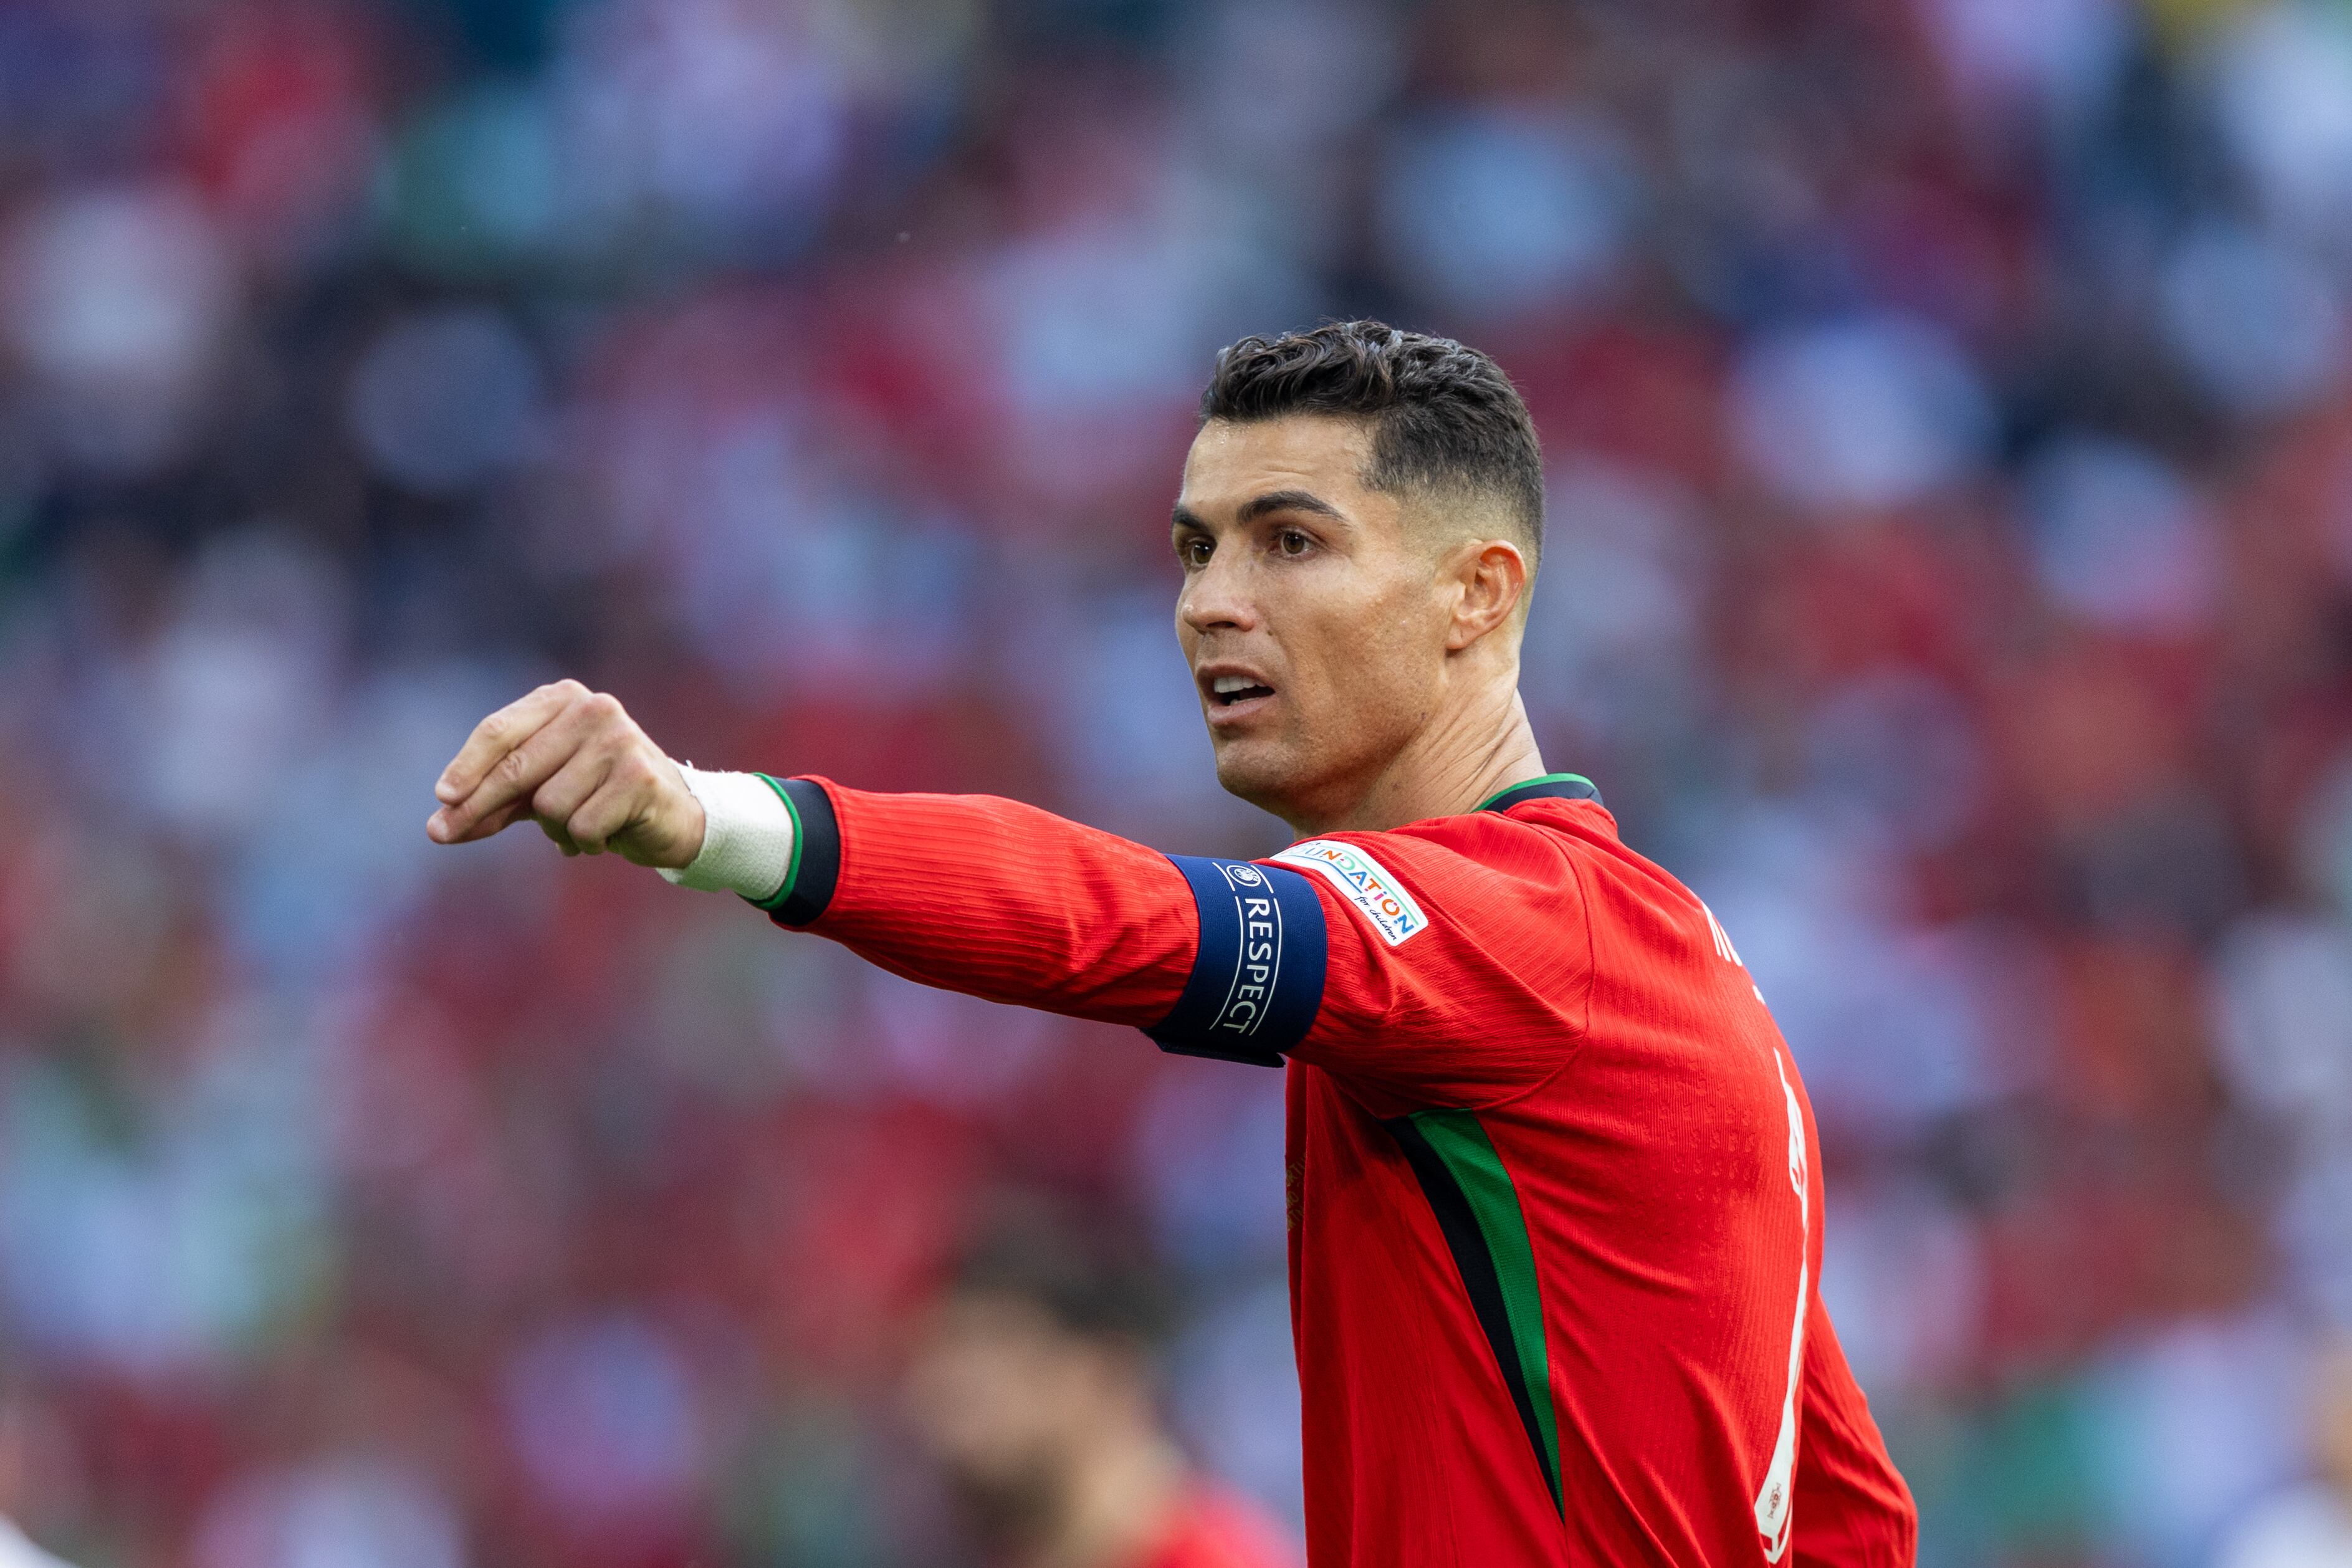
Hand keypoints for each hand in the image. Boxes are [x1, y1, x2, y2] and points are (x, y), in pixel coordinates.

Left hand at [426, 680, 706, 866]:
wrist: (674, 815)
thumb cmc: (597, 797)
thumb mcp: (539, 792)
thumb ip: (493, 803)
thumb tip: (438, 828)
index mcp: (563, 699)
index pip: (501, 731)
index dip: (467, 767)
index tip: (442, 799)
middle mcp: (593, 709)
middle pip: (516, 768)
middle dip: (478, 807)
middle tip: (441, 834)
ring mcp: (620, 740)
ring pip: (549, 804)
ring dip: (557, 829)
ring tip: (581, 826)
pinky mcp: (640, 777)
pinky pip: (582, 826)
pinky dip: (587, 842)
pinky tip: (608, 834)